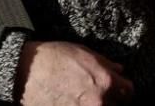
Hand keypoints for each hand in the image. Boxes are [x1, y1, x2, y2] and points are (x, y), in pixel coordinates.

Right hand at [17, 40, 133, 105]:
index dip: (124, 90)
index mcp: (105, 82)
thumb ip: (106, 64)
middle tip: (104, 96)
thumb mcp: (85, 53)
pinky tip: (74, 103)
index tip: (121, 90)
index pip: (128, 92)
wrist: (25, 73)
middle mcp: (97, 102)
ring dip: (98, 105)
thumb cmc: (54, 58)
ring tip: (85, 99)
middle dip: (112, 101)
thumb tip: (119, 70)